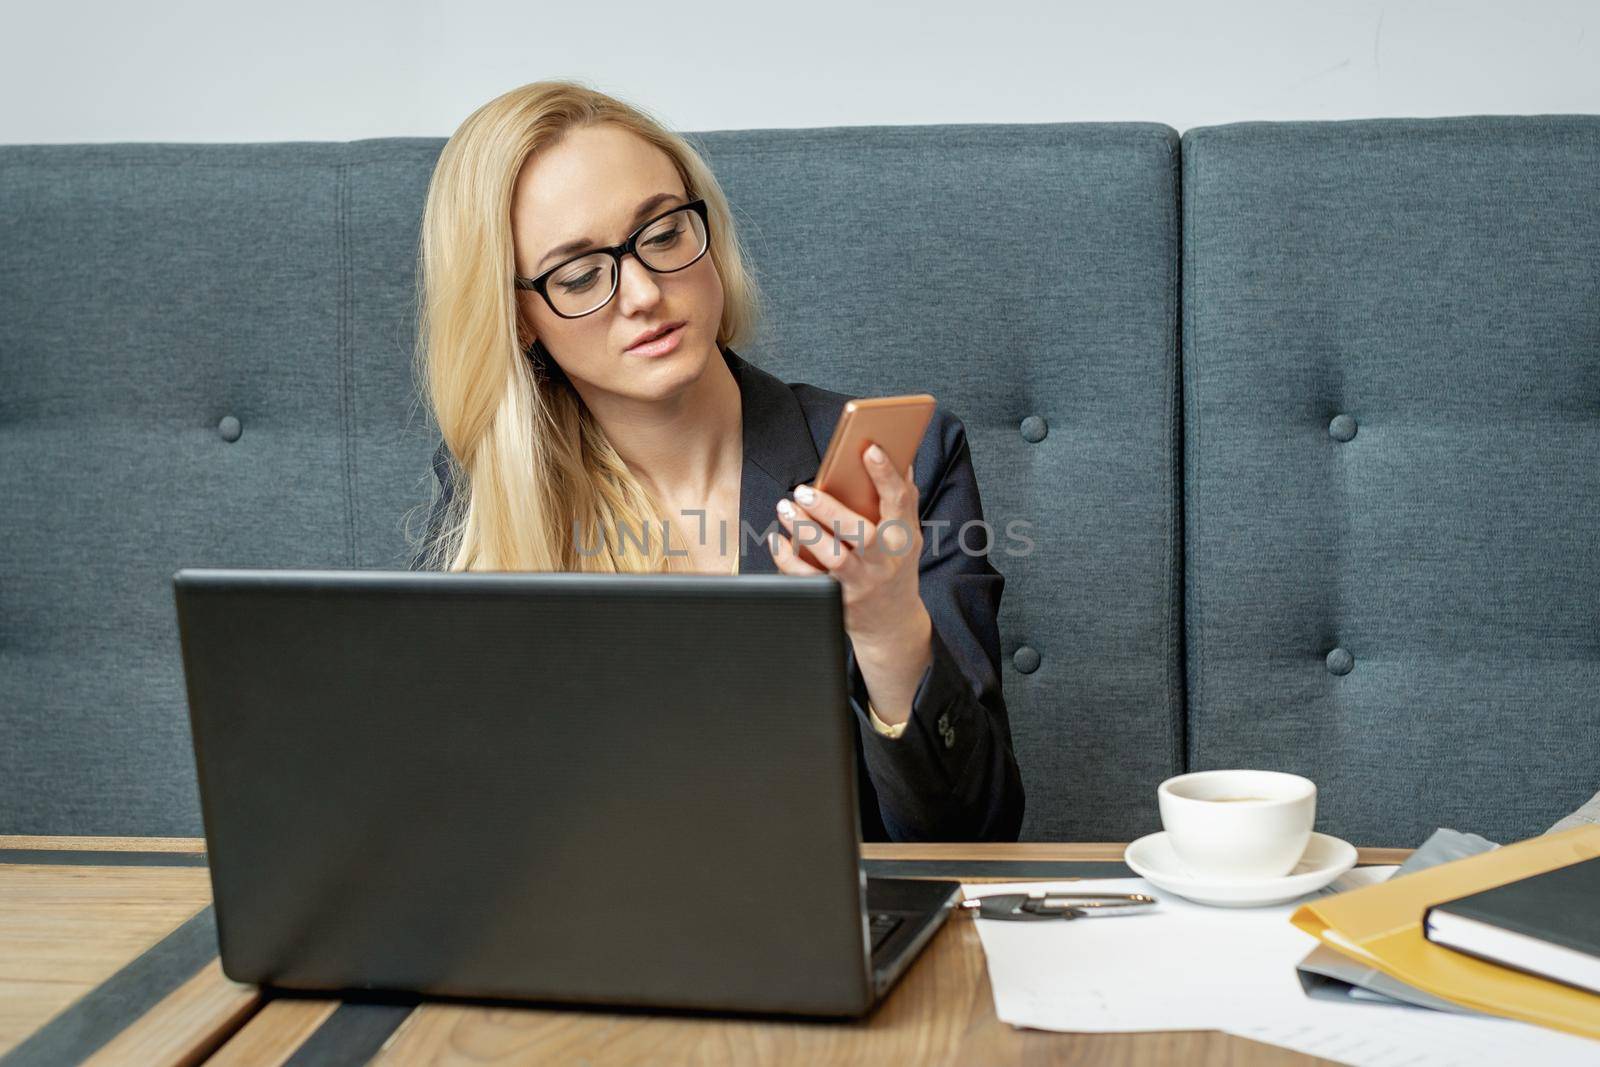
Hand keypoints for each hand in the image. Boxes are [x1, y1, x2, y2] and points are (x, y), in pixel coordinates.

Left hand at [768, 443, 932, 723]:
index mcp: (904, 538)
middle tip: (803, 489)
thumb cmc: (895, 566)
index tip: (869, 449)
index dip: (886, 475)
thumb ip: (903, 499)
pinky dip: (787, 559)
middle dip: (830, 510)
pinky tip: (776, 538)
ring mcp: (861, 584)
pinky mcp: (839, 601)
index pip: (899, 502)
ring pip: (833, 558)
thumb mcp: (908, 535)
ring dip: (805, 530)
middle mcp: (884, 563)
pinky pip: (808, 580)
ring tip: (785, 506)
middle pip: (860, 534)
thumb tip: (902, 456)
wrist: (892, 622)